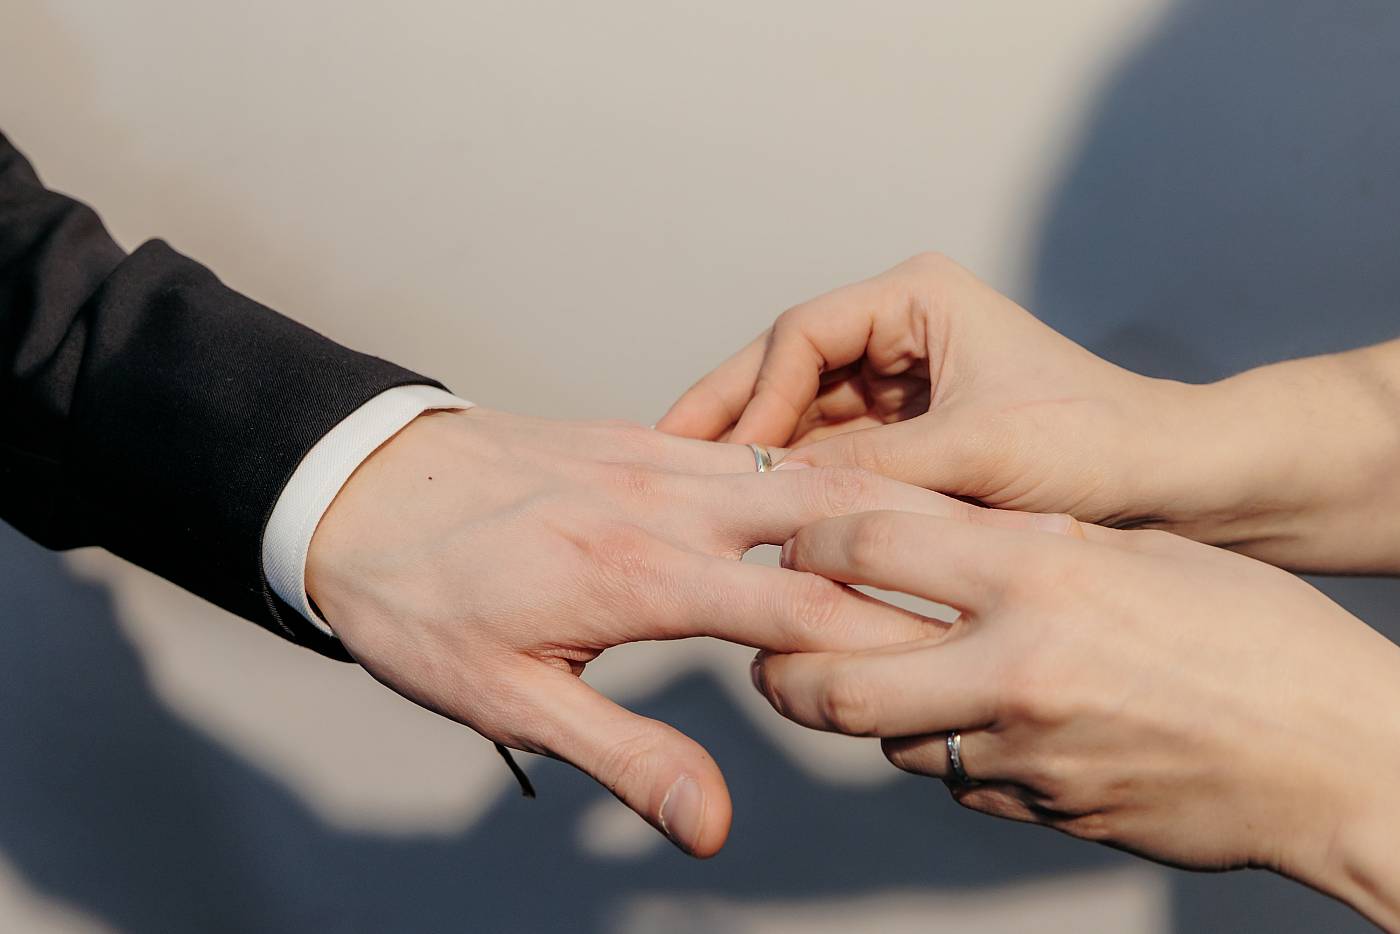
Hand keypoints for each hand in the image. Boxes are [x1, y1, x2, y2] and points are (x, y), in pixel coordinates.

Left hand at [304, 408, 1065, 856]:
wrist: (354, 492)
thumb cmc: (423, 602)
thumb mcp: (509, 701)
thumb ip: (622, 757)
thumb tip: (710, 823)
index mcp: (641, 573)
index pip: (800, 603)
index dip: (887, 631)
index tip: (963, 651)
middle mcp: (664, 501)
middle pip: (823, 511)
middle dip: (915, 540)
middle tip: (1003, 563)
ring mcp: (652, 459)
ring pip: (794, 467)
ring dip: (876, 495)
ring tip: (956, 520)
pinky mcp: (634, 438)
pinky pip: (746, 446)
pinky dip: (809, 466)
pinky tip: (845, 483)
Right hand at [660, 253, 1211, 531]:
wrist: (1173, 480)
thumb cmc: (1096, 443)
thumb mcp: (974, 454)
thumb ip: (870, 473)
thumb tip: (775, 509)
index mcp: (916, 296)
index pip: (799, 335)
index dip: (749, 394)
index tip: (723, 457)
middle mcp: (898, 329)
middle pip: (783, 369)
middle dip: (730, 419)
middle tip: (665, 467)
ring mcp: (898, 382)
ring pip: (799, 414)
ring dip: (757, 457)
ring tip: (698, 502)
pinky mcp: (905, 432)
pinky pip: (830, 452)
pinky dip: (796, 484)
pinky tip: (758, 519)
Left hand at [750, 511, 1399, 925]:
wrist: (1338, 756)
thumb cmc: (1254, 635)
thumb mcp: (1133, 552)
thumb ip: (1023, 549)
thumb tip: (929, 542)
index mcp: (1039, 575)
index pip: (868, 542)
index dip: (805, 537)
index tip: (790, 541)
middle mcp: (1016, 667)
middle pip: (834, 677)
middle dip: (778, 666)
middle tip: (766, 652)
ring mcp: (1026, 754)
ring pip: (888, 739)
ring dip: (866, 712)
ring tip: (866, 681)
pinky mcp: (1042, 812)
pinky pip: (957, 781)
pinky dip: (945, 751)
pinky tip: (971, 725)